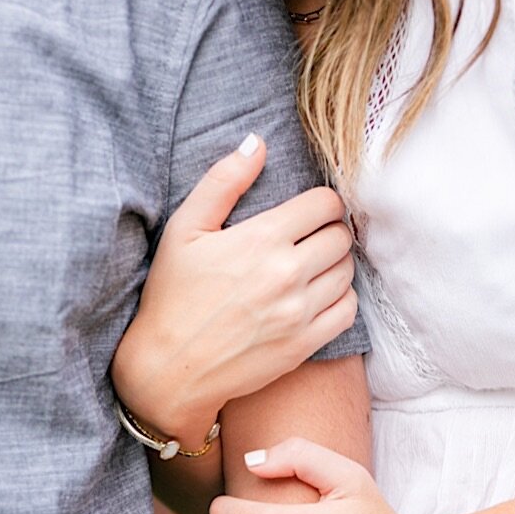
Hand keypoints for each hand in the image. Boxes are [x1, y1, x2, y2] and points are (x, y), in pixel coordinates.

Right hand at [112, 135, 356, 440]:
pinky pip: (347, 309)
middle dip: (328, 232)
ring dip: (333, 265)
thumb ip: (222, 182)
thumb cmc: (170, 298)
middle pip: (341, 235)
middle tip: (306, 241)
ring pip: (346, 270)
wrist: (167, 371)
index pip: (326, 203)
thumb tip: (257, 142)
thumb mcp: (182, 232)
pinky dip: (339, 298)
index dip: (319, 203)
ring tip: (308, 269)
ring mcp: (298, 311)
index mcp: (261, 239)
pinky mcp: (304, 343)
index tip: (305, 214)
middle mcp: (287, 274)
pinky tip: (314, 297)